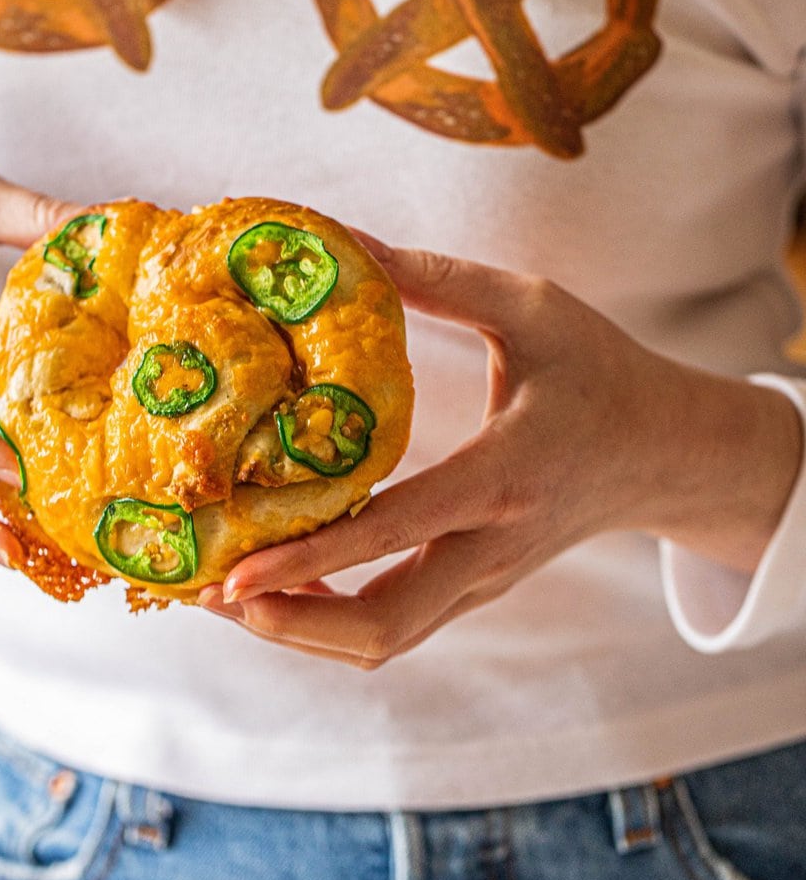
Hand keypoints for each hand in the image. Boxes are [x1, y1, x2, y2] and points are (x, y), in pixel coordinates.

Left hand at [199, 242, 803, 668]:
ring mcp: (488, 578)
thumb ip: (435, 277)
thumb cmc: (601, 369)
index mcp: (506, 474)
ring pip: (386, 641)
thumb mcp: (530, 306)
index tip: (238, 576)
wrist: (669, 450)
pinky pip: (399, 624)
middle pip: (383, 625)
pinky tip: (283, 583)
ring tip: (227, 594)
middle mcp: (494, 545)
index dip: (313, 558)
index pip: (399, 530)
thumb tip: (339, 238)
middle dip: (288, 622)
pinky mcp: (480, 585)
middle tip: (210, 591)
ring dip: (302, 630)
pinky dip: (333, 619)